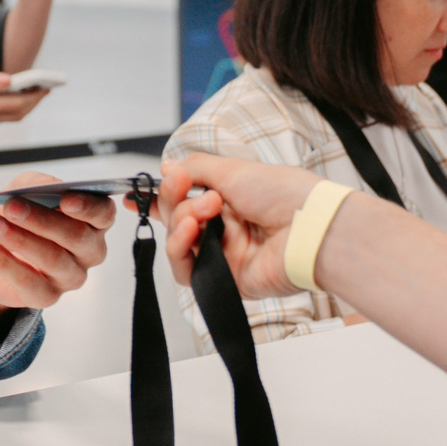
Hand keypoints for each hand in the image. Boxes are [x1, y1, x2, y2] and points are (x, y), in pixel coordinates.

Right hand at [0, 71, 46, 133]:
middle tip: (45, 89)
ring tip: (32, 92)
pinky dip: (12, 109)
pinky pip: (1, 117)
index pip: (19, 104)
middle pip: (19, 113)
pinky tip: (11, 98)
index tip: (47, 87)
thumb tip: (10, 80)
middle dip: (34, 102)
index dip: (35, 97)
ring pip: (11, 117)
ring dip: (24, 106)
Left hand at [0, 171, 112, 322]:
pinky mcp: (47, 296)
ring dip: (19, 239)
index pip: (104, 213)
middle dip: (41, 220)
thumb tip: (44, 187)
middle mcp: (90, 251)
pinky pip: (27, 281)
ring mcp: (71, 277)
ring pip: (52, 258)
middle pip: (76, 236)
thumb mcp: (24, 190)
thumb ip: (36, 183)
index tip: (65, 199)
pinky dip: (2, 261)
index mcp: (94, 221)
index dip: (88, 207)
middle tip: (11, 206)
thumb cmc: (20, 216)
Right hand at [146, 154, 327, 299]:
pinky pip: (187, 270)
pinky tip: (192, 231)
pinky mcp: (224, 279)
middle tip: (186, 187)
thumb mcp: (234, 169)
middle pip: (176, 218)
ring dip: (180, 221)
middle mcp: (225, 227)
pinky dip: (180, 248)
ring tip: (203, 210)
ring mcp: (224, 254)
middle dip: (175, 200)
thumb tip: (168, 166)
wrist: (309, 229)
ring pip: (178, 244)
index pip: (186, 198)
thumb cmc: (284, 195)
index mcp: (231, 198)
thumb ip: (196, 169)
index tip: (137, 192)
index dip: (162, 196)